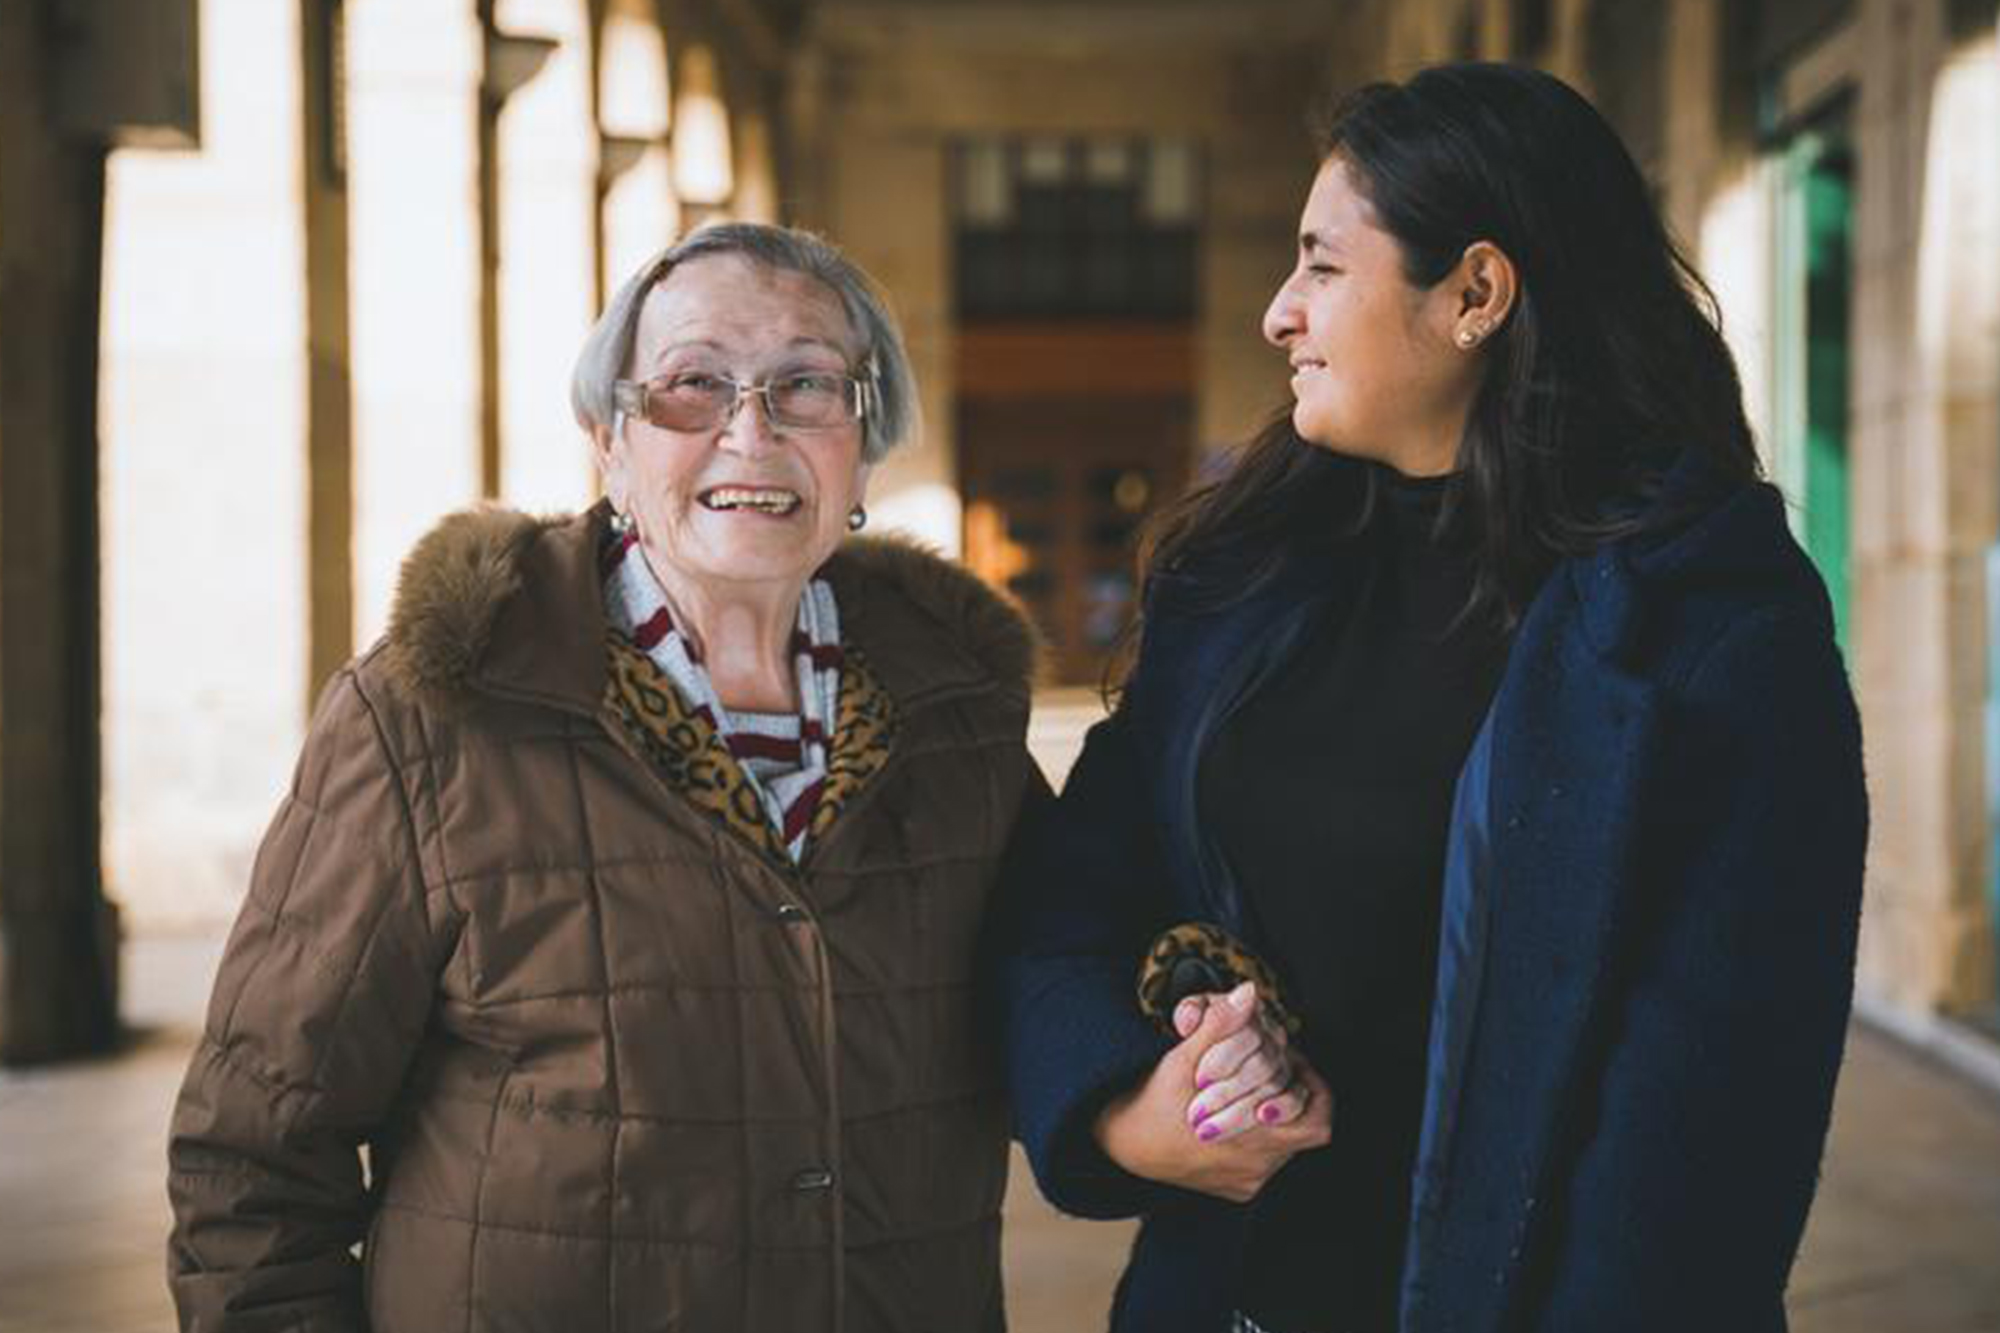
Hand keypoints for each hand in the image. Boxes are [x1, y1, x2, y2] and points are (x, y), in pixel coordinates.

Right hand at [1094, 982, 1332, 1202]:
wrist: (1122, 1144)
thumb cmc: (1153, 1100)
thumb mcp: (1184, 1059)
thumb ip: (1220, 1026)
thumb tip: (1247, 995)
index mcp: (1254, 1140)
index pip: (1317, 1118)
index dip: (1313, 1088)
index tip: (1294, 1066)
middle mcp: (1256, 1169)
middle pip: (1303, 1130)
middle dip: (1292, 1096)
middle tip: (1276, 1070)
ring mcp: (1246, 1182)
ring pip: (1284, 1146)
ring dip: (1276, 1117)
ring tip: (1254, 1090)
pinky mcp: (1235, 1190)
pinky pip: (1263, 1162)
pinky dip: (1258, 1138)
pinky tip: (1237, 1116)